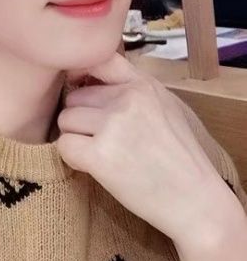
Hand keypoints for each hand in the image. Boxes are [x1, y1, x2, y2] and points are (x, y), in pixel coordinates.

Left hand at [56, 53, 234, 250]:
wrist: (196, 200)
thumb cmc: (182, 158)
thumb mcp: (167, 108)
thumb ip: (134, 91)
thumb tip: (94, 81)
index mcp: (144, 85)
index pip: (99, 59)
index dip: (81, 73)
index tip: (81, 91)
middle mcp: (127, 99)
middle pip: (75, 97)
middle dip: (80, 117)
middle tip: (100, 139)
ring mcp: (113, 126)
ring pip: (66, 120)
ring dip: (75, 137)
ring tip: (100, 153)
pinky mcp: (100, 156)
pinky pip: (64, 146)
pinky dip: (73, 158)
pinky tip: (93, 167)